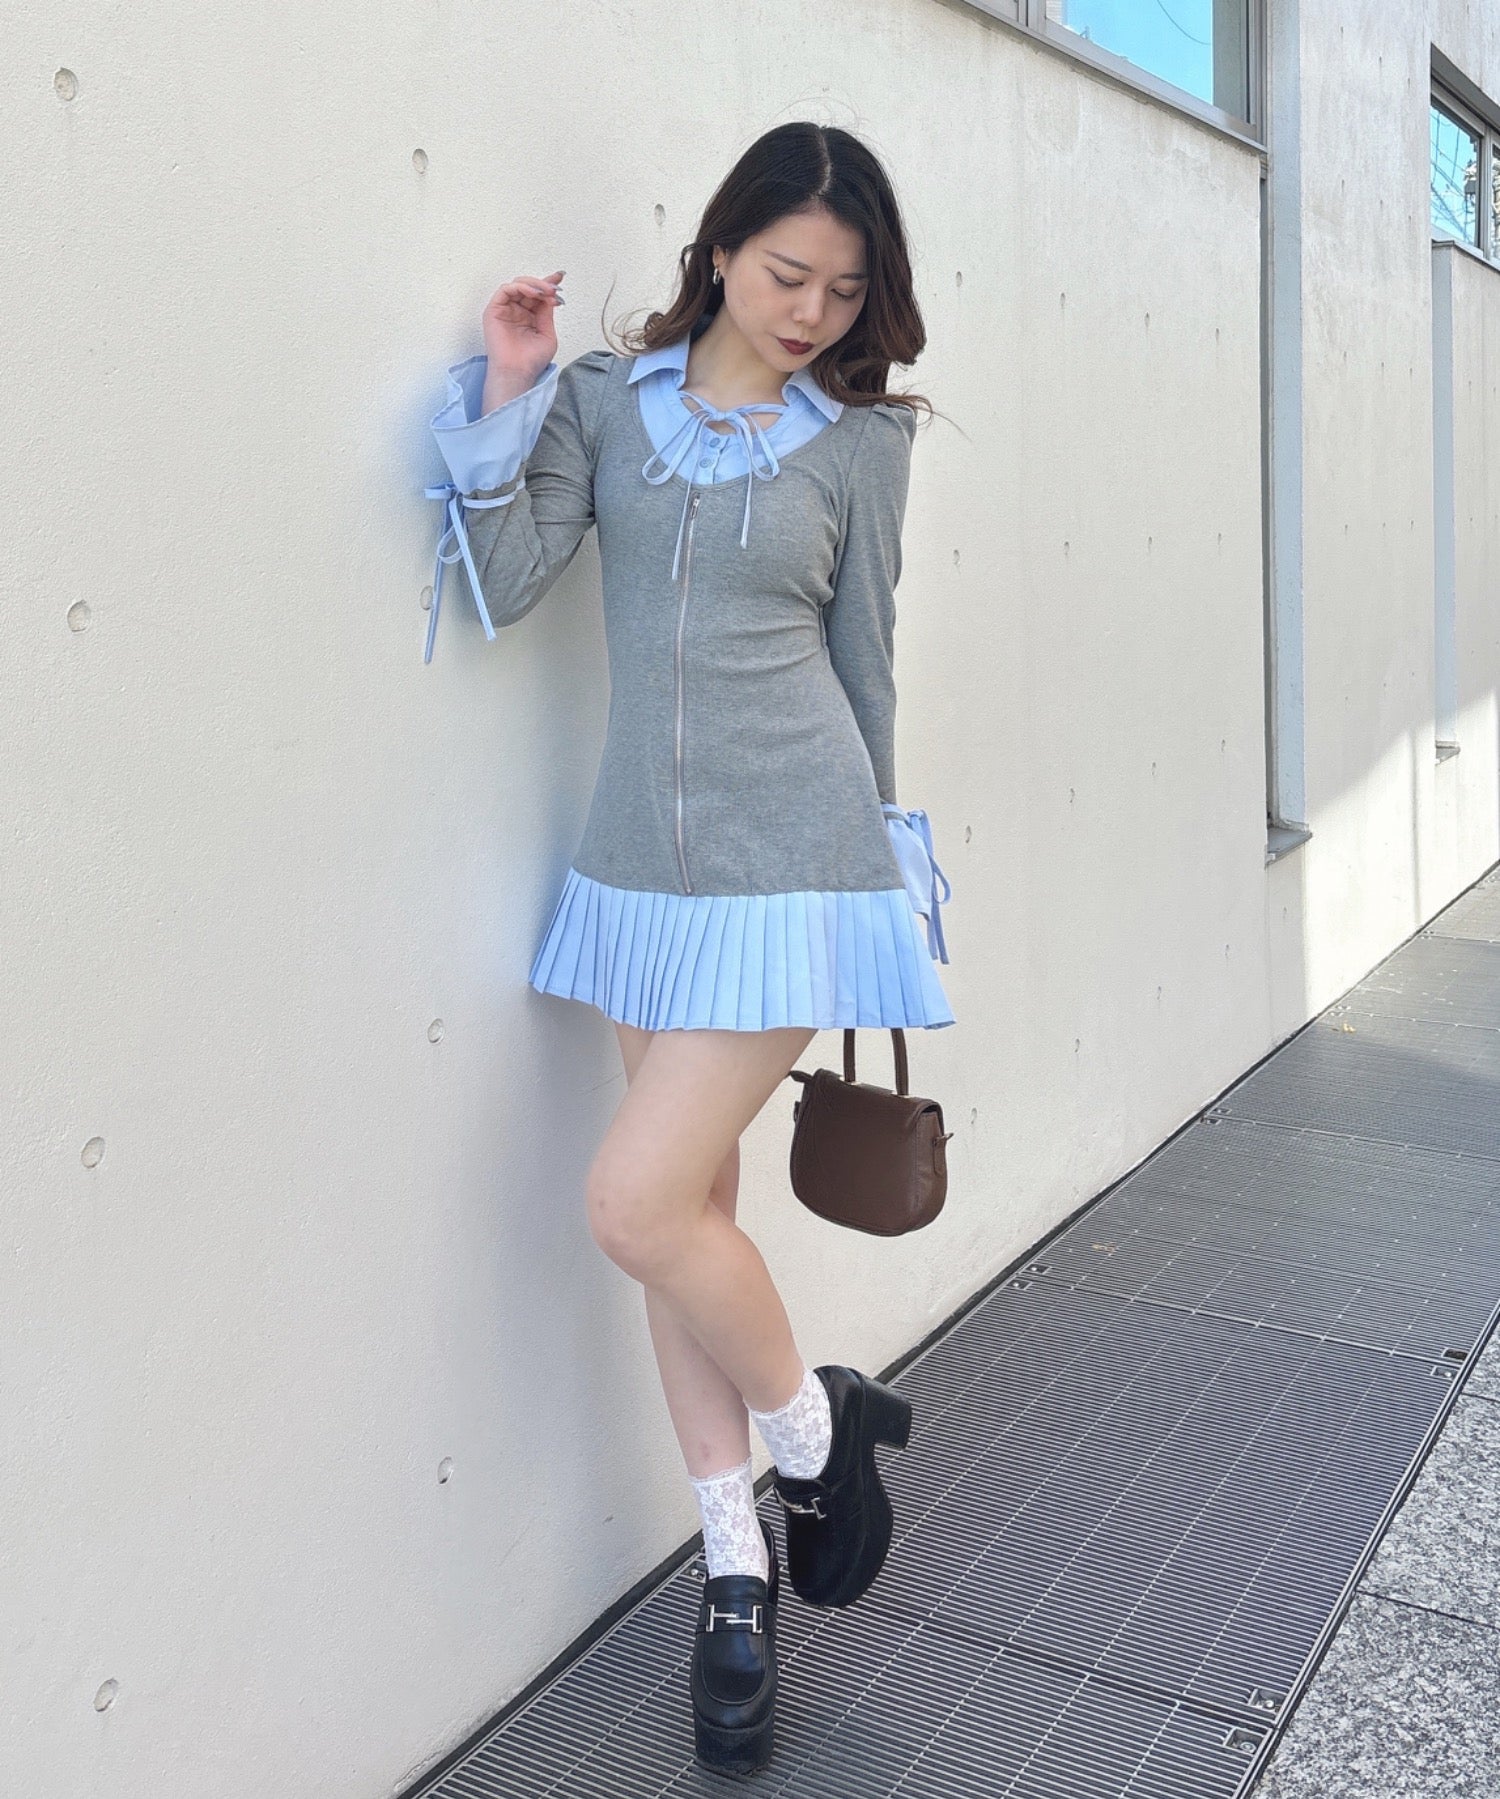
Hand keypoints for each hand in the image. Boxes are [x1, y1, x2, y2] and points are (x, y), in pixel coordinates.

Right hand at [481, 270, 565, 408]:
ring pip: (517, 285)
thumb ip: (547, 313)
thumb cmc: (531, 360)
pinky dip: (520, 287)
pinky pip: (505, 290)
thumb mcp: (547, 333)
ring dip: (533, 285)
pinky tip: (532, 294)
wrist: (518, 373)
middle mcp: (516, 311)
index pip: (538, 295)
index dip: (548, 283)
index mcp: (529, 317)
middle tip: (554, 289)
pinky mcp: (494, 310)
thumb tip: (550, 295)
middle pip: (528, 287)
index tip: (560, 277)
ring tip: (545, 292)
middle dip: (543, 284)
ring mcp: (505, 310)